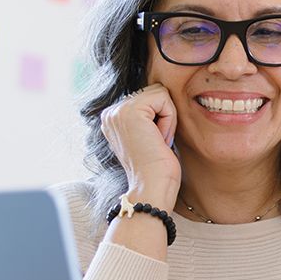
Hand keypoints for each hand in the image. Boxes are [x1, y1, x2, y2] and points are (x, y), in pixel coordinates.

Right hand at [99, 82, 181, 206]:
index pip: (149, 97)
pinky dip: (169, 120)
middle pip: (155, 92)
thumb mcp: (148, 135)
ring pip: (160, 94)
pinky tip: (159, 139)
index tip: (153, 142)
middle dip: (164, 116)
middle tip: (156, 142)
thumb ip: (147, 115)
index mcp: (113, 118)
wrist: (151, 187)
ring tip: (157, 141)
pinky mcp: (131, 111)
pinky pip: (164, 99)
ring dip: (167, 118)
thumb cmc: (156, 167)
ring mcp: (118, 111)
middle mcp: (110, 112)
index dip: (160, 118)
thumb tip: (162, 95)